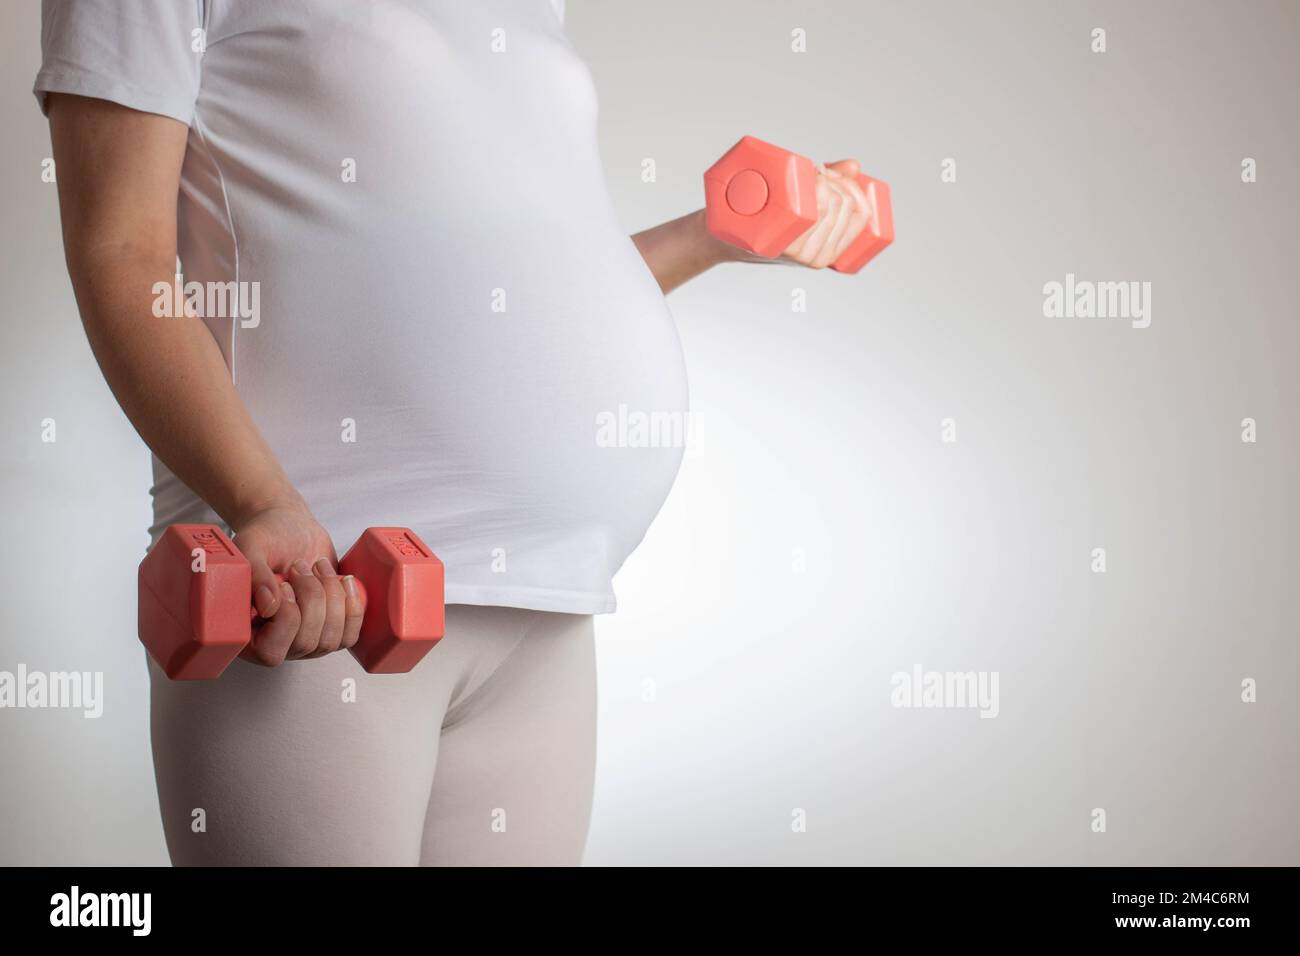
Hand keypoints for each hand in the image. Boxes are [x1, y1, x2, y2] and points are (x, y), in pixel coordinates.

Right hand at [231, 499, 362, 666]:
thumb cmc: (267, 539)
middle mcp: (276, 643)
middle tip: (300, 566)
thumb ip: (255, 575)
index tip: (284, 584)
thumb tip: (270, 606)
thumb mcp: (252, 548)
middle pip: (305, 643)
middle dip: (311, 597)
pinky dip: (352, 607)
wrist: (291, 529)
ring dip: (332, 598)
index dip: (286, 616)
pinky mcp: (330, 630)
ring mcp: (305, 639)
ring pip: (330, 640)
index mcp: (247, 633)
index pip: (270, 651)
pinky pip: (349, 636)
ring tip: (319, 568)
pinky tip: (344, 581)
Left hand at [780, 159, 871, 268]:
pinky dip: (811, 190)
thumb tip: (854, 166)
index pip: (862, 214)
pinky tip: (806, 183)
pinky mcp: (783, 246)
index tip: (834, 176)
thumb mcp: (809, 206)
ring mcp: (801, 254)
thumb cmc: (773, 220)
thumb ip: (834, 185)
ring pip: (827, 205)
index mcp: (835, 252)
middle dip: (832, 178)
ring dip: (820, 179)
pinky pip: (810, 213)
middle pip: (842, 204)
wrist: (734, 236)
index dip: (852, 186)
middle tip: (814, 173)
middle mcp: (821, 258)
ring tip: (807, 177)